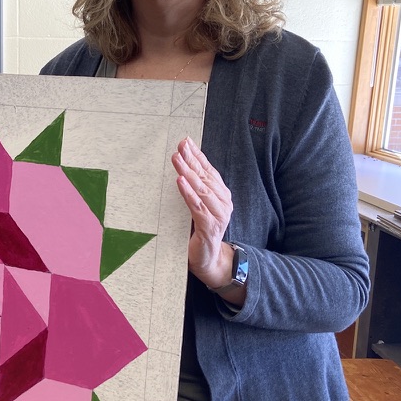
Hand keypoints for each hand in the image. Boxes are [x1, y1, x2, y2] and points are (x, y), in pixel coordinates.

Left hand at [171, 136, 234, 287]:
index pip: (209, 171)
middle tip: (179, 147)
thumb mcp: (199, 206)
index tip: (186, 142)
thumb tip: (183, 168)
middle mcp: (223, 202)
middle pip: (205, 177)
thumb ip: (196, 189)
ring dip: (188, 173)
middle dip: (191, 160)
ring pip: (202, 189)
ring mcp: (218, 215)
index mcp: (221, 195)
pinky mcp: (210, 226)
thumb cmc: (201, 231)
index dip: (198, 155)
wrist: (208, 258)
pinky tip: (180, 182)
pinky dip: (188, 193)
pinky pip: (197, 206)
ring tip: (177, 160)